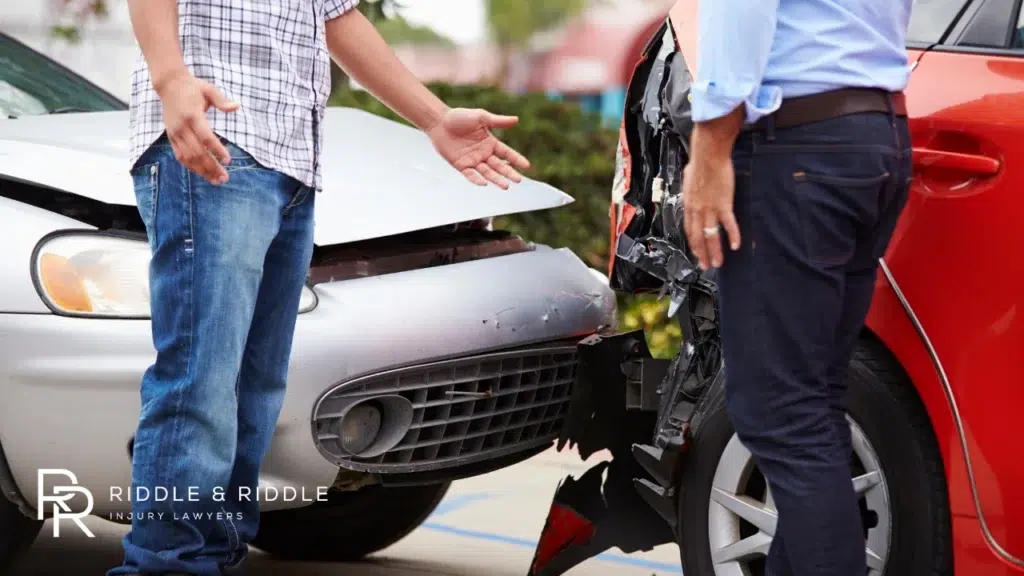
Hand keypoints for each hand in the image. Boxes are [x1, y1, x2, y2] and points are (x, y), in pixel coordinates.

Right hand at [156, 72, 239, 184]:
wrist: (169, 85)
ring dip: (202, 171)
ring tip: (217, 180)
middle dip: (211, 167)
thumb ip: (222, 100)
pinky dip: (191, 167)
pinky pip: (180, 156)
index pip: (206, 137)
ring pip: (188, 157)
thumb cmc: (193, 88)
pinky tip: (203, 173)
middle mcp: (182, 127)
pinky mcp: (171, 137)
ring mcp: (175, 133)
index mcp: (192, 115)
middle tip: (225, 178)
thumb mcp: (209, 89)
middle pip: (197, 152)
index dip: (217, 150)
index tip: (228, 160)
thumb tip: (236, 106)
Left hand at [427, 108, 530, 188]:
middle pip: (499, 166)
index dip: (516, 159)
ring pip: (487, 172)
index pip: (507, 153)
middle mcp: (483, 153)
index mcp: (490, 142)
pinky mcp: (460, 165)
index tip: (527, 166)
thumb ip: (498, 121)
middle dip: (509, 173)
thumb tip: (516, 120)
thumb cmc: (460, 117)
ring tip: (506, 186)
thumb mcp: (481, 117)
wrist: (439, 122)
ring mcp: (472, 160)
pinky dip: (477, 180)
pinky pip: (470, 175)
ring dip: (496, 179)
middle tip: (518, 180)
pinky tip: (484, 184)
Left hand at [681, 155, 740, 269]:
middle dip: (701, 254)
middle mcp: (697, 210)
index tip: (696, 253)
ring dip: (714, 251)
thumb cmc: (700, 163)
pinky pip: (728, 224)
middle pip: (698, 238)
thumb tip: (690, 185)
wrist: (708, 156)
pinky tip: (735, 246)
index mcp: (689, 205)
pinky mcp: (723, 204)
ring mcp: (710, 209)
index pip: (689, 230)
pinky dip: (732, 236)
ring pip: (711, 236)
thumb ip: (690, 188)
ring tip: (717, 263)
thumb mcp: (688, 179)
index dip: (693, 244)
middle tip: (705, 266)